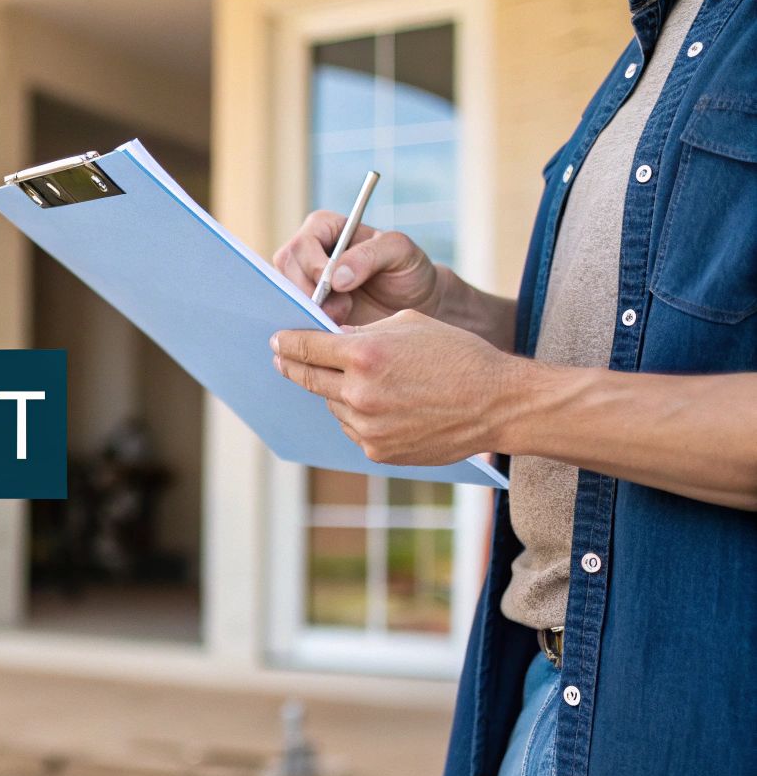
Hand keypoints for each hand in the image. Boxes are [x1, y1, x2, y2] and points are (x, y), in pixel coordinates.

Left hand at [270, 310, 532, 465]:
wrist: (498, 404)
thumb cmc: (459, 355)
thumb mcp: (410, 325)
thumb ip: (364, 332)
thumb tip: (331, 338)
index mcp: (365, 355)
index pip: (305, 348)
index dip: (287, 343)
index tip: (277, 342)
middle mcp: (359, 394)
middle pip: (308, 379)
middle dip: (293, 367)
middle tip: (282, 360)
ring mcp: (367, 427)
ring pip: (332, 405)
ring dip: (336, 392)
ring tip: (361, 382)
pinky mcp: (377, 451)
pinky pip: (352, 429)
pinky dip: (357, 416)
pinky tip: (381, 406)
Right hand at [272, 211, 444, 326]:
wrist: (412, 304)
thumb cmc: (407, 271)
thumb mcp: (400, 253)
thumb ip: (370, 255)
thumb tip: (335, 277)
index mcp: (326, 228)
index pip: (302, 244)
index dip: (312, 266)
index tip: (334, 287)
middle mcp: (307, 252)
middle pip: (285, 269)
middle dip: (309, 293)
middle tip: (341, 310)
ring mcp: (302, 281)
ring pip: (283, 294)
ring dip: (307, 311)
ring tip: (341, 320)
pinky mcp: (303, 307)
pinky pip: (289, 316)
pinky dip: (305, 325)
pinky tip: (329, 330)